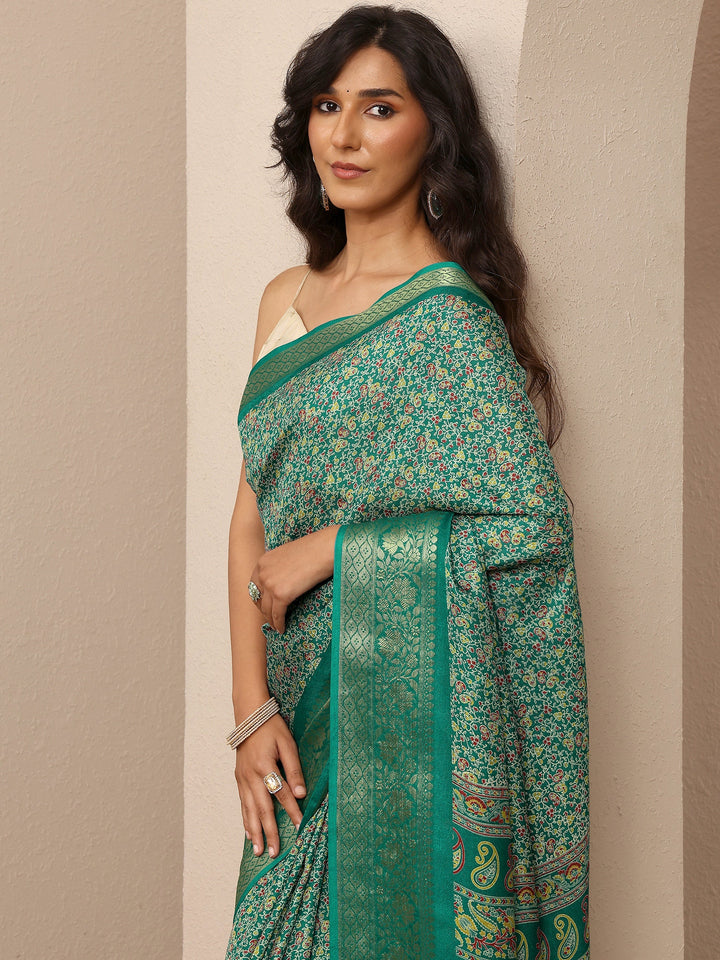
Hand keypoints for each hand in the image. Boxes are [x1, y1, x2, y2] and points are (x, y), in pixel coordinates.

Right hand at [234, 713, 305, 857]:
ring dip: (255, 832)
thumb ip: (294, 769)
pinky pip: (242, 804)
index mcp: (265, 766)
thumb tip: (302, 794)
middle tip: (275, 853)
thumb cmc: (272, 728)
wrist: (249, 715)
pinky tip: (249, 834)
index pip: (282, 794)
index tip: (300, 827)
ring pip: (249, 810)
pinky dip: (246, 820)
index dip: (292, 812)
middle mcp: (251, 776)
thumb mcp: (288, 743)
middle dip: (270, 832)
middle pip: (262, 809)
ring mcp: (242, 779)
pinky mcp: (238, 779)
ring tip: (259, 851)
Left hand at [249, 524, 339, 632]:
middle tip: (271, 617)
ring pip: (267, 610)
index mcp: (263, 562)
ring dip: (271, 620)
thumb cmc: (314, 549)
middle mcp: (262, 573)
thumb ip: (279, 567)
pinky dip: (279, 624)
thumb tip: (281, 580)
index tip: (265, 605)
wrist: (324, 549)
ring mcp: (270, 584)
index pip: (254, 585)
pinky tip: (282, 629)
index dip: (259, 598)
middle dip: (264, 610)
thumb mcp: (288, 555)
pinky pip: (277, 615)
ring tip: (277, 626)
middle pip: (258, 599)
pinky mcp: (281, 595)